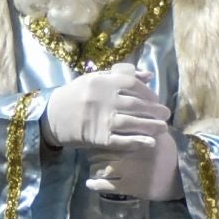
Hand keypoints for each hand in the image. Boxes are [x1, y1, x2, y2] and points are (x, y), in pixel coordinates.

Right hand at [42, 63, 168, 150]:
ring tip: (162, 128)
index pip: (132, 83)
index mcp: (102, 82)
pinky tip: (150, 142)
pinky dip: (137, 142)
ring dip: (151, 126)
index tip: (156, 99)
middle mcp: (103, 99)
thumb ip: (121, 75)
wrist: (52, 116)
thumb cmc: (75, 96)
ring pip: (132, 123)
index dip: (148, 92)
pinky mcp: (98, 138)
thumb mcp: (94, 79)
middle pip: (136, 104)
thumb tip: (148, 75)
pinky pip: (121, 140)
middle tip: (166, 115)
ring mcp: (100, 119)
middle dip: (155, 110)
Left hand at [85, 126, 181, 199]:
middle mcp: (129, 152)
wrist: (182, 176)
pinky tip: (90, 183)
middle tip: (92, 153)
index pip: (109, 134)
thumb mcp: (159, 133)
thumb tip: (130, 110)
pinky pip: (104, 185)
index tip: (99, 137)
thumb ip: (143, 124)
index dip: (101, 136)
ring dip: (94, 168)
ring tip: (93, 167)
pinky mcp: (128, 187)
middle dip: (94, 152)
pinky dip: (95, 184)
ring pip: (99, 168)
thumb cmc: (170, 153)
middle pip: (100, 150)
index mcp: (135, 137)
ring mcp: (128, 170)